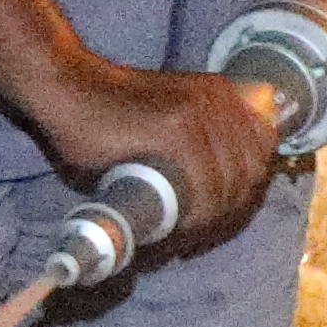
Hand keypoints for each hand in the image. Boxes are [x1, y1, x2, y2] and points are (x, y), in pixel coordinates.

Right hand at [44, 60, 284, 263]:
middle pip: (250, 172)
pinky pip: (206, 186)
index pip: (260, 153)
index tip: (219, 215)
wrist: (66, 91)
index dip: (245, 192)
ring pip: (230, 184)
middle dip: (230, 210)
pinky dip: (198, 215)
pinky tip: (179, 226)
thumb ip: (200, 138)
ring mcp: (201, 114)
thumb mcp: (166, 117)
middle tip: (199, 233)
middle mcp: (219, 102)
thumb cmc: (109, 114)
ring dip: (212, 219)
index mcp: (222, 96)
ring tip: (185, 235)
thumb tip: (226, 189)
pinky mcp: (178, 131)